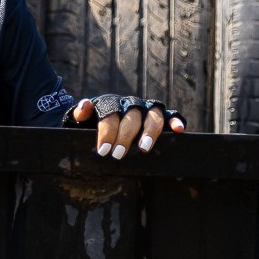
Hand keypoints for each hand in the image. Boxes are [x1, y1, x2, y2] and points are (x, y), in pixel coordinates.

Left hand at [68, 95, 184, 161]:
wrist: (100, 121)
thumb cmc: (91, 125)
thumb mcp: (79, 121)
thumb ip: (79, 114)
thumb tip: (85, 105)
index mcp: (110, 103)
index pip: (111, 113)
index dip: (107, 131)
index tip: (103, 150)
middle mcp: (130, 103)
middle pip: (132, 116)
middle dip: (126, 136)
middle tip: (118, 155)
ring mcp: (145, 109)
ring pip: (152, 114)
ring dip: (150, 131)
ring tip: (145, 149)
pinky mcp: (159, 116)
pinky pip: (170, 115)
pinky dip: (176, 120)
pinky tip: (179, 130)